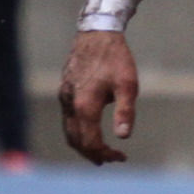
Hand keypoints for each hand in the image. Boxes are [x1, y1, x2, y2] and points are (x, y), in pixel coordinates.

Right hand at [58, 30, 140, 164]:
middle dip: (92, 154)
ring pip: (68, 131)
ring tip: (100, 151)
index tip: (121, 157)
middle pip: (76, 141)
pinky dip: (78, 131)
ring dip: (83, 144)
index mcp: (85, 106)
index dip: (105, 154)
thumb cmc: (116, 58)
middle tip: (110, 159)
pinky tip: (91, 129)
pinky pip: (67, 119)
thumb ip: (125, 112)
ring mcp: (64, 97)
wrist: (96, 33)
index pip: (90, 142)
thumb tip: (123, 136)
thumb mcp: (128, 85)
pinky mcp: (65, 91)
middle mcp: (70, 104)